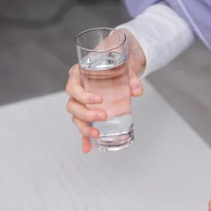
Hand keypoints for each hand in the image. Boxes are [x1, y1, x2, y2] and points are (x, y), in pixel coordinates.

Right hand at [66, 29, 145, 152]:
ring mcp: (81, 102)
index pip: (73, 87)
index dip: (83, 96)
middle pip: (72, 105)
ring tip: (97, 133)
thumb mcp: (124, 66)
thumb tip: (137, 91)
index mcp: (78, 75)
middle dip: (86, 113)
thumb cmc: (115, 62)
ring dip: (84, 127)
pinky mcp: (88, 111)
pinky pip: (83, 126)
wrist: (116, 62)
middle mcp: (76, 89)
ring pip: (76, 117)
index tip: (99, 99)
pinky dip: (85, 138)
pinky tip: (88, 149)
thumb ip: (131, 77)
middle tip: (104, 115)